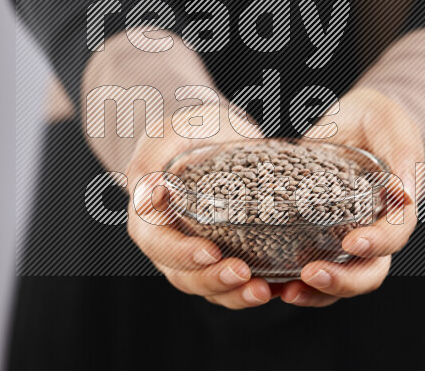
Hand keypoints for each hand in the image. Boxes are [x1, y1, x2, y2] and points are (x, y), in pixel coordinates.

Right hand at [125, 105, 274, 309]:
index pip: (159, 244)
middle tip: (244, 273)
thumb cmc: (188, 130)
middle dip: (213, 280)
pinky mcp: (222, 258)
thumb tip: (148, 190)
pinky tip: (276, 287)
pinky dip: (250, 291)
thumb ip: (154, 157)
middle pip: (183, 276)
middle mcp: (167, 243)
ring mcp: (194, 255)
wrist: (215, 135)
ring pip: (207, 288)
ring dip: (234, 295)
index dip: (182, 254)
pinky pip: (231, 286)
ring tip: (263, 290)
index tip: (211, 251)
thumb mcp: (169, 132)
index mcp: (148, 216)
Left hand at [280, 88, 424, 306]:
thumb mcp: (389, 120)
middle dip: (344, 280)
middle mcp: (375, 229)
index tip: (351, 242)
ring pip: (342, 278)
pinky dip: (297, 281)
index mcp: (397, 207)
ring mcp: (347, 236)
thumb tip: (408, 193)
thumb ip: (403, 149)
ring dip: (318, 291)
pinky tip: (274, 282)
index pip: (395, 236)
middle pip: (369, 271)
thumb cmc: (375, 117)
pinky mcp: (319, 236)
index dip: (377, 244)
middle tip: (312, 274)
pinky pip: (314, 268)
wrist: (348, 119)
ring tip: (288, 291)